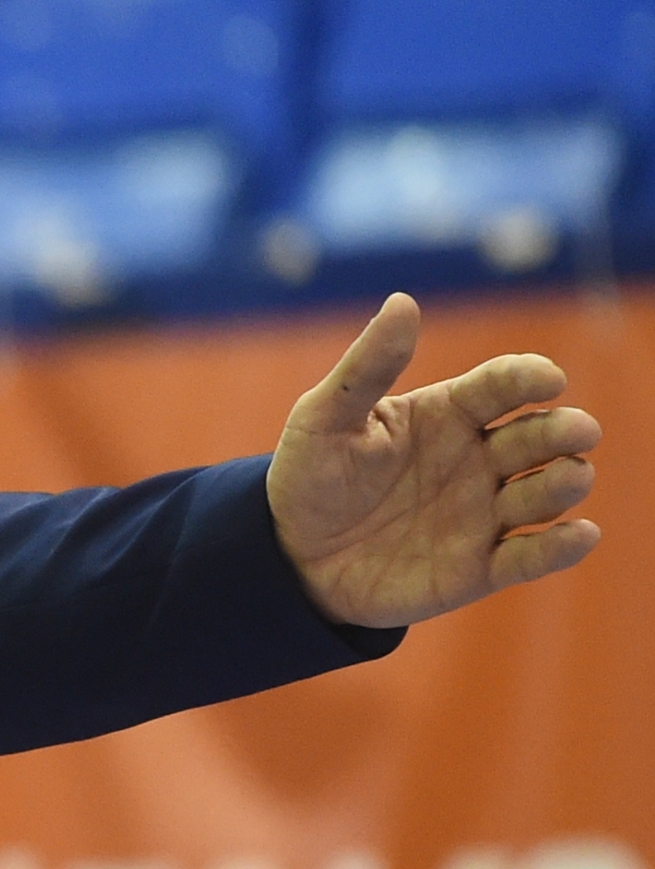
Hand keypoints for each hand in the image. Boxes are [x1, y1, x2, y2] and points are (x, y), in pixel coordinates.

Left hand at [270, 292, 602, 626]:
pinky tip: (578, 534)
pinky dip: (562, 546)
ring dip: (565, 482)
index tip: (547, 379)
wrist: (290, 556)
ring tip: (564, 477)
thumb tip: (402, 302)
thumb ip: (366, 368)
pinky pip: (532, 556)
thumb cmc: (311, 477)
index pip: (504, 385)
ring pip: (548, 491)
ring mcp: (484, 511)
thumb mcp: (324, 419)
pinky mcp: (479, 566)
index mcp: (449, 413)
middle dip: (564, 430)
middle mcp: (479, 458)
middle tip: (574, 431)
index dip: (530, 377)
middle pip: (541, 435)